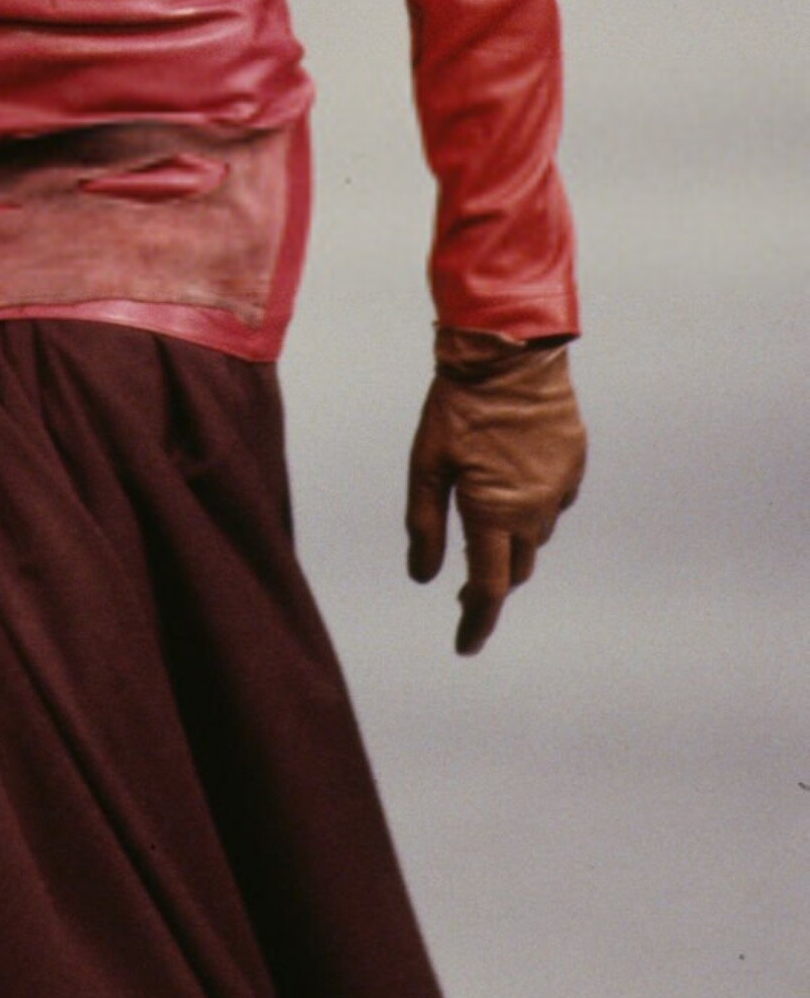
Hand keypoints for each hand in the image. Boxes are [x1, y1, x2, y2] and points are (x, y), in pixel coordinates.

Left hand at [406, 329, 585, 655]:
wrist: (510, 351)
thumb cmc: (458, 404)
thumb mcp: (426, 462)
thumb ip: (424, 524)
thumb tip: (423, 577)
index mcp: (493, 512)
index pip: (487, 588)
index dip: (475, 622)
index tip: (464, 645)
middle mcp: (534, 509)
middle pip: (514, 568)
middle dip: (491, 582)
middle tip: (464, 586)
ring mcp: (559, 487)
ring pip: (535, 537)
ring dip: (512, 542)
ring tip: (486, 524)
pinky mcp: (574, 464)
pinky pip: (553, 503)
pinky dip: (532, 507)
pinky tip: (513, 485)